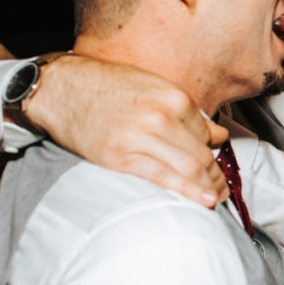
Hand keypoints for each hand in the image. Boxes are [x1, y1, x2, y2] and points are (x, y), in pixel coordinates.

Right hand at [22, 54, 228, 206]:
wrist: (61, 89)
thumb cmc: (105, 86)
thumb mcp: (153, 87)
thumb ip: (186, 112)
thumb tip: (217, 133)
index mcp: (172, 97)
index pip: (206, 133)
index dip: (215, 152)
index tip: (218, 163)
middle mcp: (160, 117)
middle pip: (201, 155)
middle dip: (216, 175)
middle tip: (222, 187)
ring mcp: (140, 138)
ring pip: (189, 168)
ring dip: (208, 187)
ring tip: (215, 197)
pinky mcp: (121, 157)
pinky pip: (162, 178)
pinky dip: (188, 191)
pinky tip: (203, 199)